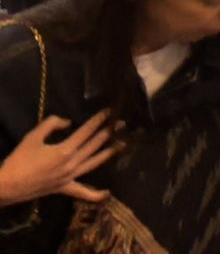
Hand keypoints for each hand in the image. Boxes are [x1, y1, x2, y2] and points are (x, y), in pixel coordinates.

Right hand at [0, 111, 115, 205]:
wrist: (7, 186)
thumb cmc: (19, 160)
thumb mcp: (33, 136)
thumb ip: (52, 124)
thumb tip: (68, 122)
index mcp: (65, 150)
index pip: (87, 131)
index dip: (99, 120)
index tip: (109, 111)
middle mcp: (72, 163)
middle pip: (94, 145)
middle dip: (108, 132)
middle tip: (121, 123)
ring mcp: (70, 177)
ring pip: (94, 163)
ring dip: (108, 153)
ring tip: (122, 144)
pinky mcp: (64, 188)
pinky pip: (82, 192)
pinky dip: (95, 194)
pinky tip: (107, 194)